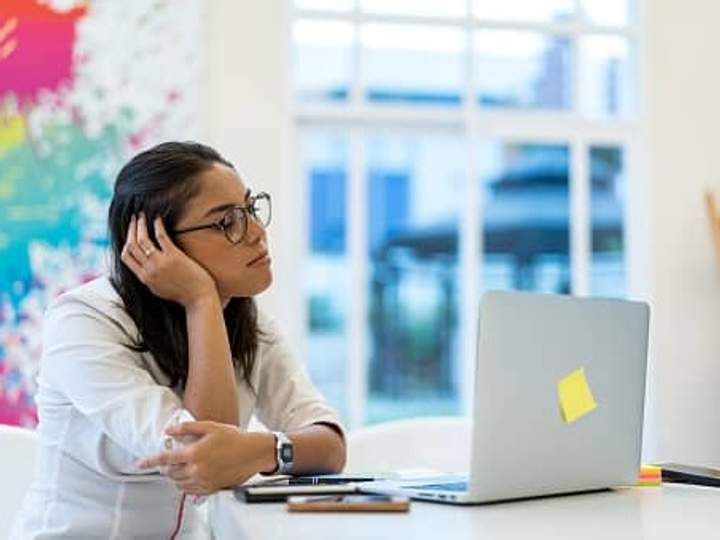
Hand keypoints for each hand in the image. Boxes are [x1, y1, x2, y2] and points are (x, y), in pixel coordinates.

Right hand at [121, 213, 217, 308]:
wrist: (199, 299)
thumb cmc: (182, 294)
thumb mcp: (158, 289)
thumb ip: (149, 277)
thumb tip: (143, 265)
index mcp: (144, 278)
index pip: (126, 256)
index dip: (126, 241)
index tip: (129, 231)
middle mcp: (149, 270)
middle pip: (132, 245)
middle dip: (131, 229)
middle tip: (134, 218)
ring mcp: (161, 263)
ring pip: (142, 239)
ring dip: (141, 224)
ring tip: (143, 215)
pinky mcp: (174, 257)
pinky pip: (161, 237)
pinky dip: (157, 225)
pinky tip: (157, 218)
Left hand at [137, 421, 275, 494]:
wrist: (253, 453)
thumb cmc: (234, 438)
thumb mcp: (210, 427)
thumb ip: (186, 428)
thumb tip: (169, 430)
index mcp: (194, 453)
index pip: (165, 459)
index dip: (149, 462)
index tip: (139, 464)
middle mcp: (196, 469)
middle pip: (170, 473)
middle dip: (167, 467)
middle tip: (171, 460)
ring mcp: (203, 480)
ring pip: (179, 483)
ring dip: (176, 476)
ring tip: (182, 467)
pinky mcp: (211, 488)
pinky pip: (190, 490)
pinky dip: (186, 484)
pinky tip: (192, 475)